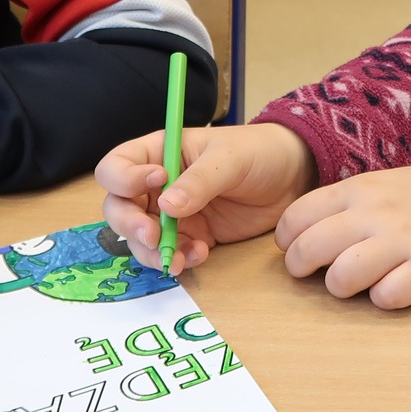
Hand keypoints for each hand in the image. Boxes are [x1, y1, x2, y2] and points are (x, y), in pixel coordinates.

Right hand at [95, 122, 318, 275]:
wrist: (294, 178)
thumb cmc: (259, 152)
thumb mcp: (229, 159)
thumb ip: (199, 182)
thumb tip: (166, 206)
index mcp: (158, 153)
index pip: (117, 166)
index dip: (124, 179)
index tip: (157, 182)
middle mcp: (157, 185)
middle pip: (119, 208)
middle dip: (130, 225)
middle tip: (153, 236)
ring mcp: (173, 213)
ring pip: (140, 238)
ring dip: (152, 251)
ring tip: (178, 256)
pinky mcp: (192, 235)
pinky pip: (170, 252)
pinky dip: (178, 258)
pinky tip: (199, 255)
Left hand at [276, 165, 410, 308]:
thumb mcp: (387, 183)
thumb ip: (349, 202)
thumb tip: (308, 229)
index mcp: (362, 188)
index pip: (299, 215)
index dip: (288, 238)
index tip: (294, 247)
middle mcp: (376, 213)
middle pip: (311, 249)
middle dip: (301, 268)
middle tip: (312, 274)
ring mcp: (403, 242)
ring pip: (341, 278)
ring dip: (342, 288)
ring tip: (356, 283)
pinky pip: (387, 298)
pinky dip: (385, 299)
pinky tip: (395, 287)